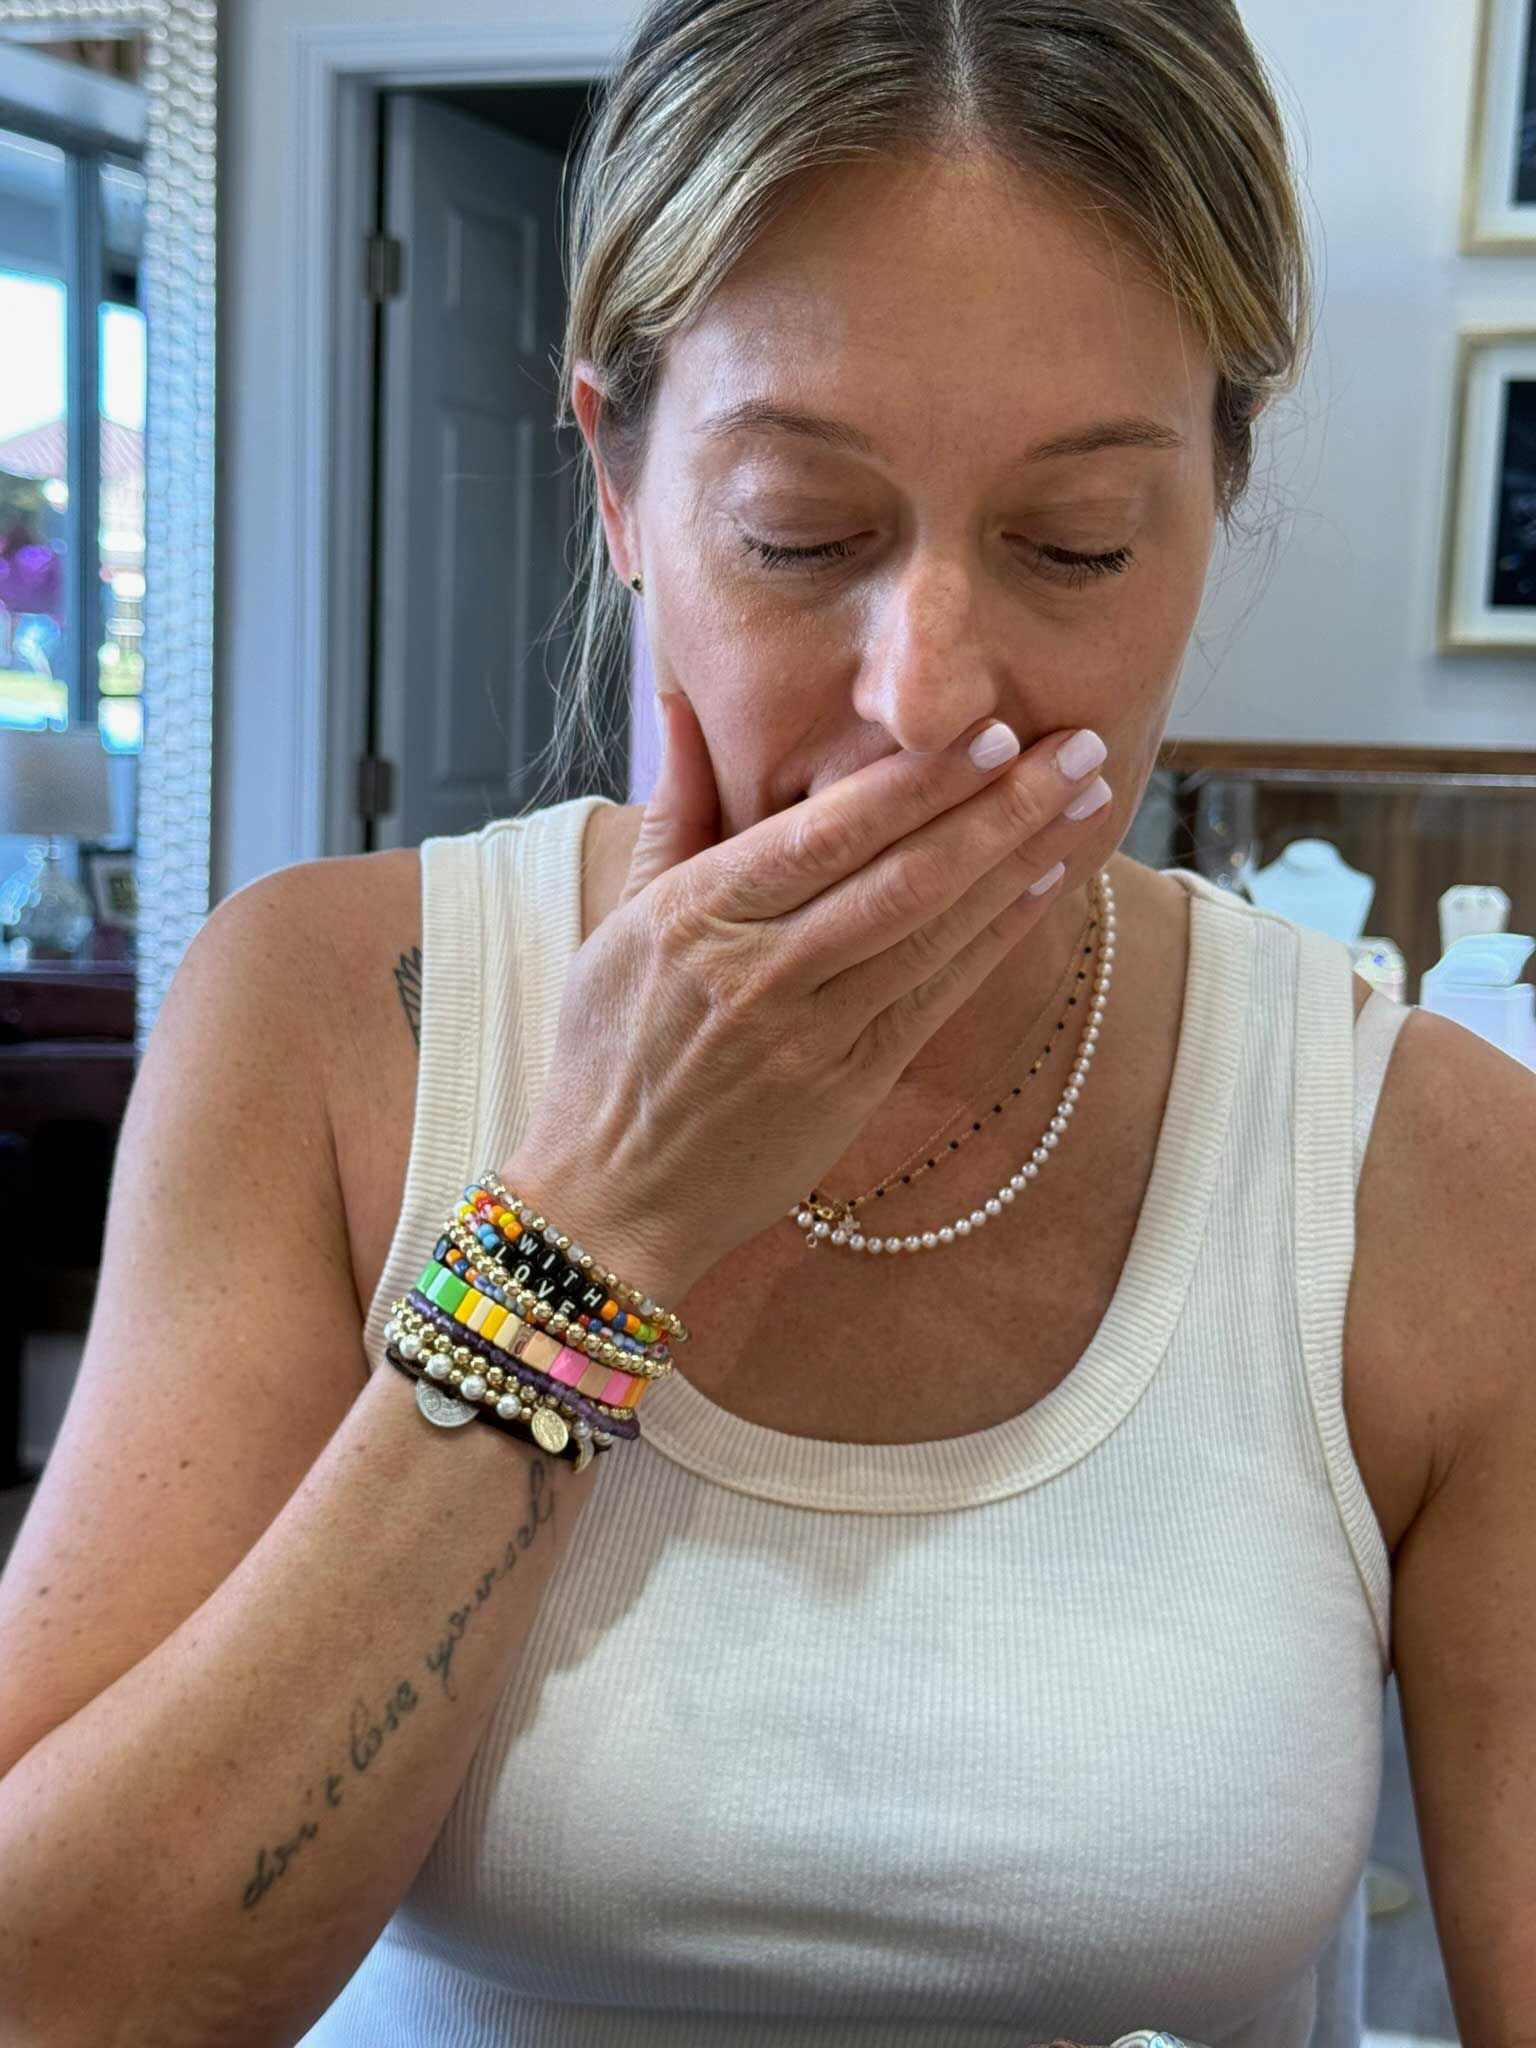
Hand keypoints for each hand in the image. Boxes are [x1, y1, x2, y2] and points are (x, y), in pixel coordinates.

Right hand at [509, 692, 1110, 1299]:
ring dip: (1019, 859)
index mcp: (698, 915)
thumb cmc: (610, 1050)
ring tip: (1085, 800)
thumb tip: (682, 705)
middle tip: (1078, 744)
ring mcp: (811, 1033)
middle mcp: (758, 970)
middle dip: (1000, 804)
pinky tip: (1045, 882)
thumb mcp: (622, 921)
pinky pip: (939, 994)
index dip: (918, 779)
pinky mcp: (851, 1084)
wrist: (612, 1196)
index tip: (992, 726)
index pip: (826, 831)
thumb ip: (673, 811)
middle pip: (901, 874)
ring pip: (933, 931)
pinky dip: (997, 934)